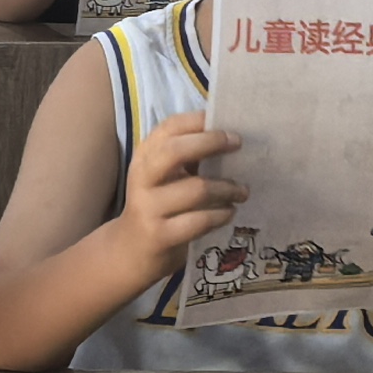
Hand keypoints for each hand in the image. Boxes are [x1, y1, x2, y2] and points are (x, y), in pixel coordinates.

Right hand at [107, 113, 242, 285]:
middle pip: (175, 151)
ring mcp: (149, 207)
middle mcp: (142, 178)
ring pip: (196, 189)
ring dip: (227, 187)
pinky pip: (199, 221)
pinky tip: (230, 213)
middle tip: (238, 144)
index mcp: (145, 157)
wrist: (130, 251)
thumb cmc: (157, 207)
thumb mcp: (165, 178)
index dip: (198, 120)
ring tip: (242, 191)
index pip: (168, 127)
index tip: (227, 122)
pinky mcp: (160, 235)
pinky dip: (221, 215)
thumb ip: (189, 158)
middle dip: (211, 143)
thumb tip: (229, 137)